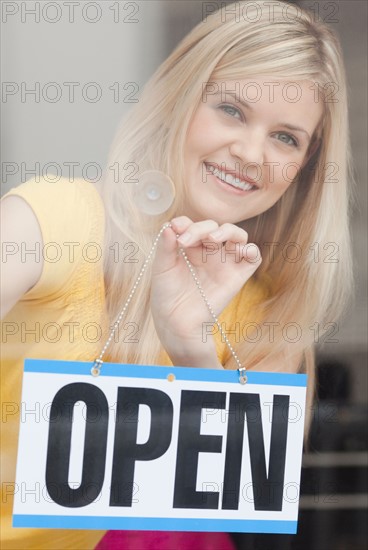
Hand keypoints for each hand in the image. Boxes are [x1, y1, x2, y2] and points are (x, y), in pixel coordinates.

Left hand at [150, 216, 261, 367]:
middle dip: (199, 228)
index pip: (193, 224)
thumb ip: (165, 246)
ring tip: (212, 239)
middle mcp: (209, 252)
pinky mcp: (237, 276)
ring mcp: (224, 263)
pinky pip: (253, 257)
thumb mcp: (161, 268)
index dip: (186, 222)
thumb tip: (169, 226)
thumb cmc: (166, 296)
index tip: (175, 228)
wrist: (176, 322)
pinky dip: (251, 249)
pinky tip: (238, 250)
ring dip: (228, 230)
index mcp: (190, 247)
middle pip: (213, 227)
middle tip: (185, 241)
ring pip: (237, 236)